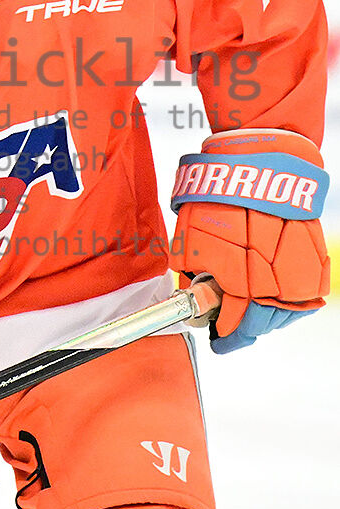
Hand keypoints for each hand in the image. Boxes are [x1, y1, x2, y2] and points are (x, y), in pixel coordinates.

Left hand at [171, 200, 328, 352]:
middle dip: (244, 326)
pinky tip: (269, 291)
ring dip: (266, 313)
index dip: (224, 337)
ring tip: (248, 307)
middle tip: (229, 325)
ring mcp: (303, 277)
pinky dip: (285, 297)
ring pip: (285, 312)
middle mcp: (279, 289)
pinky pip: (303, 293)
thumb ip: (194, 277)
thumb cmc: (219, 202)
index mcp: (246, 289)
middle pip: (263, 323)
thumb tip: (195, 294)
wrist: (258, 169)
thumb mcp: (190, 244)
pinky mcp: (317, 262)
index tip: (217, 340)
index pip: (236, 328)